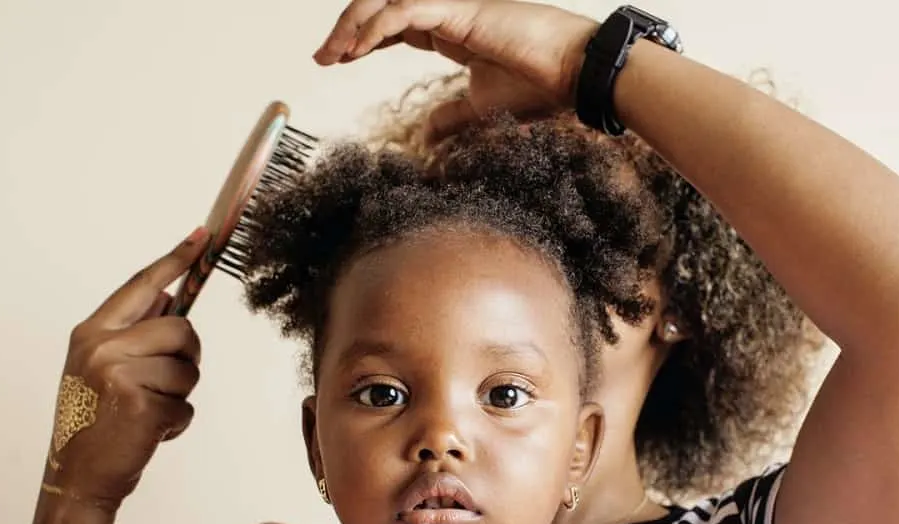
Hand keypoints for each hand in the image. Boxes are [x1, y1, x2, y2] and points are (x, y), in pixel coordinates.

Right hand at [46, 228, 208, 507]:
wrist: (77, 477)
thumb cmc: (93, 421)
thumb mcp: (99, 367)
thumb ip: (131, 332)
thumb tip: (169, 297)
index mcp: (92, 332)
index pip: (141, 285)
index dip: (175, 259)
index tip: (202, 237)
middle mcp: (102, 346)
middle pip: (182, 329)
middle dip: (187, 357)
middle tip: (164, 384)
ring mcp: (120, 374)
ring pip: (189, 370)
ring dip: (180, 396)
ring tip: (147, 411)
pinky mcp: (141, 405)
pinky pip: (187, 406)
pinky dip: (177, 424)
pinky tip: (149, 433)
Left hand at [314, 0, 598, 138]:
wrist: (574, 73)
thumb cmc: (540, 86)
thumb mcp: (482, 106)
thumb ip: (452, 116)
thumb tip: (427, 135)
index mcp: (453, 26)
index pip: (396, 21)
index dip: (365, 38)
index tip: (340, 61)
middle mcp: (448, 8)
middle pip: (384, 6)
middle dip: (348, 28)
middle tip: (324, 57)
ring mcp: (453, 3)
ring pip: (386, 0)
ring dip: (353, 25)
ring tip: (331, 54)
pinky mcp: (459, 8)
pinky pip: (403, 10)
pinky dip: (374, 28)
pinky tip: (355, 51)